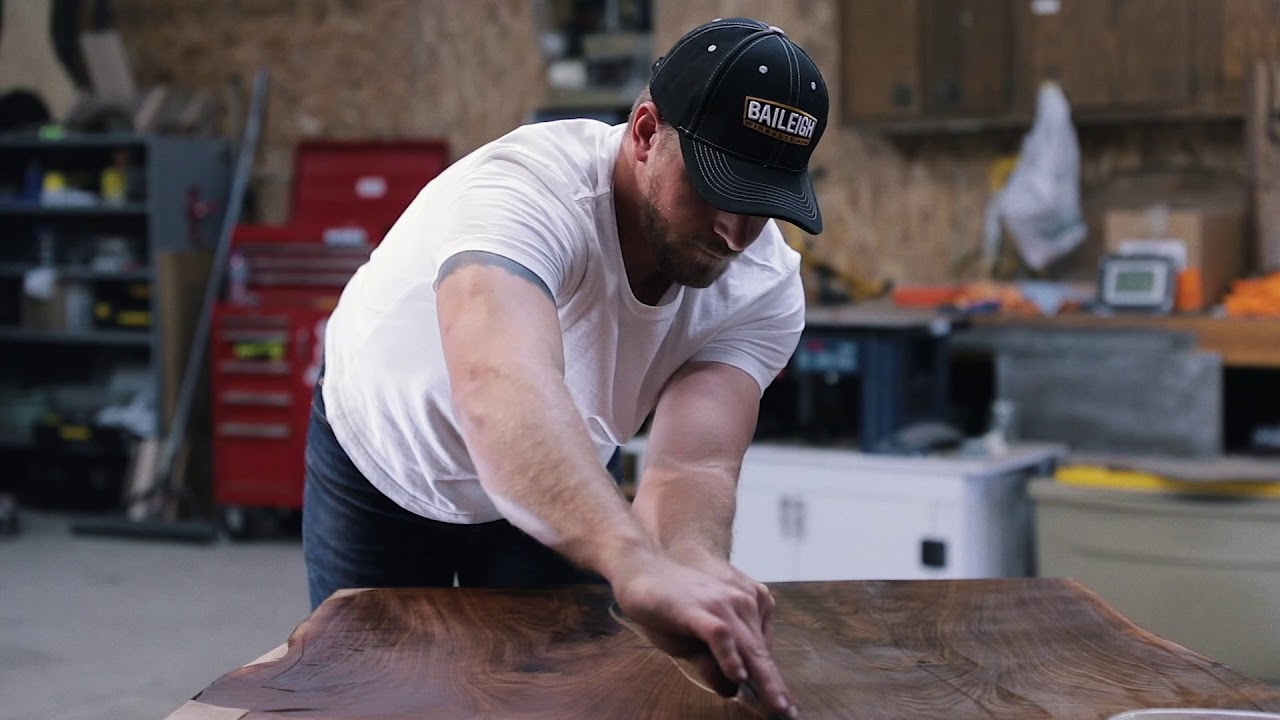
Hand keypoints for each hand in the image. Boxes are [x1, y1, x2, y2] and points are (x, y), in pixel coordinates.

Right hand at [610, 550, 795, 717]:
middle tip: (788, 713)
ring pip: (748, 646)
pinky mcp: (700, 609)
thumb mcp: (691, 643)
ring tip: (774, 704)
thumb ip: (712, 664)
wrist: (640, 570)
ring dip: (763, 678)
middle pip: (761, 653)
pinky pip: (722, 635)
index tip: (786, 707)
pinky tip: (738, 675)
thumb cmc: (666, 606)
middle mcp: (740, 603)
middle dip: (775, 686)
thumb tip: (732, 689)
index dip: (774, 681)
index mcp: (744, 609)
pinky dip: (731, 657)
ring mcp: (721, 605)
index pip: (763, 652)